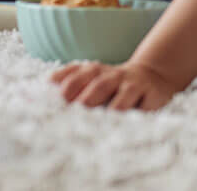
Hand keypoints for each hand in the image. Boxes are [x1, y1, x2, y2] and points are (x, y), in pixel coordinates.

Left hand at [50, 58, 185, 110]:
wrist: (151, 75)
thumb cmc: (111, 82)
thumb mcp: (90, 76)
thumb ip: (69, 79)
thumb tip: (44, 86)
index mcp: (93, 71)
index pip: (77, 75)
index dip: (68, 87)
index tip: (58, 101)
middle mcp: (113, 76)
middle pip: (99, 85)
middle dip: (88, 98)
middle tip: (78, 112)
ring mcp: (133, 85)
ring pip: (124, 95)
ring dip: (114, 107)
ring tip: (105, 119)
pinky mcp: (153, 96)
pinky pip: (146, 106)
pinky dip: (139, 114)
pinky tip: (132, 126)